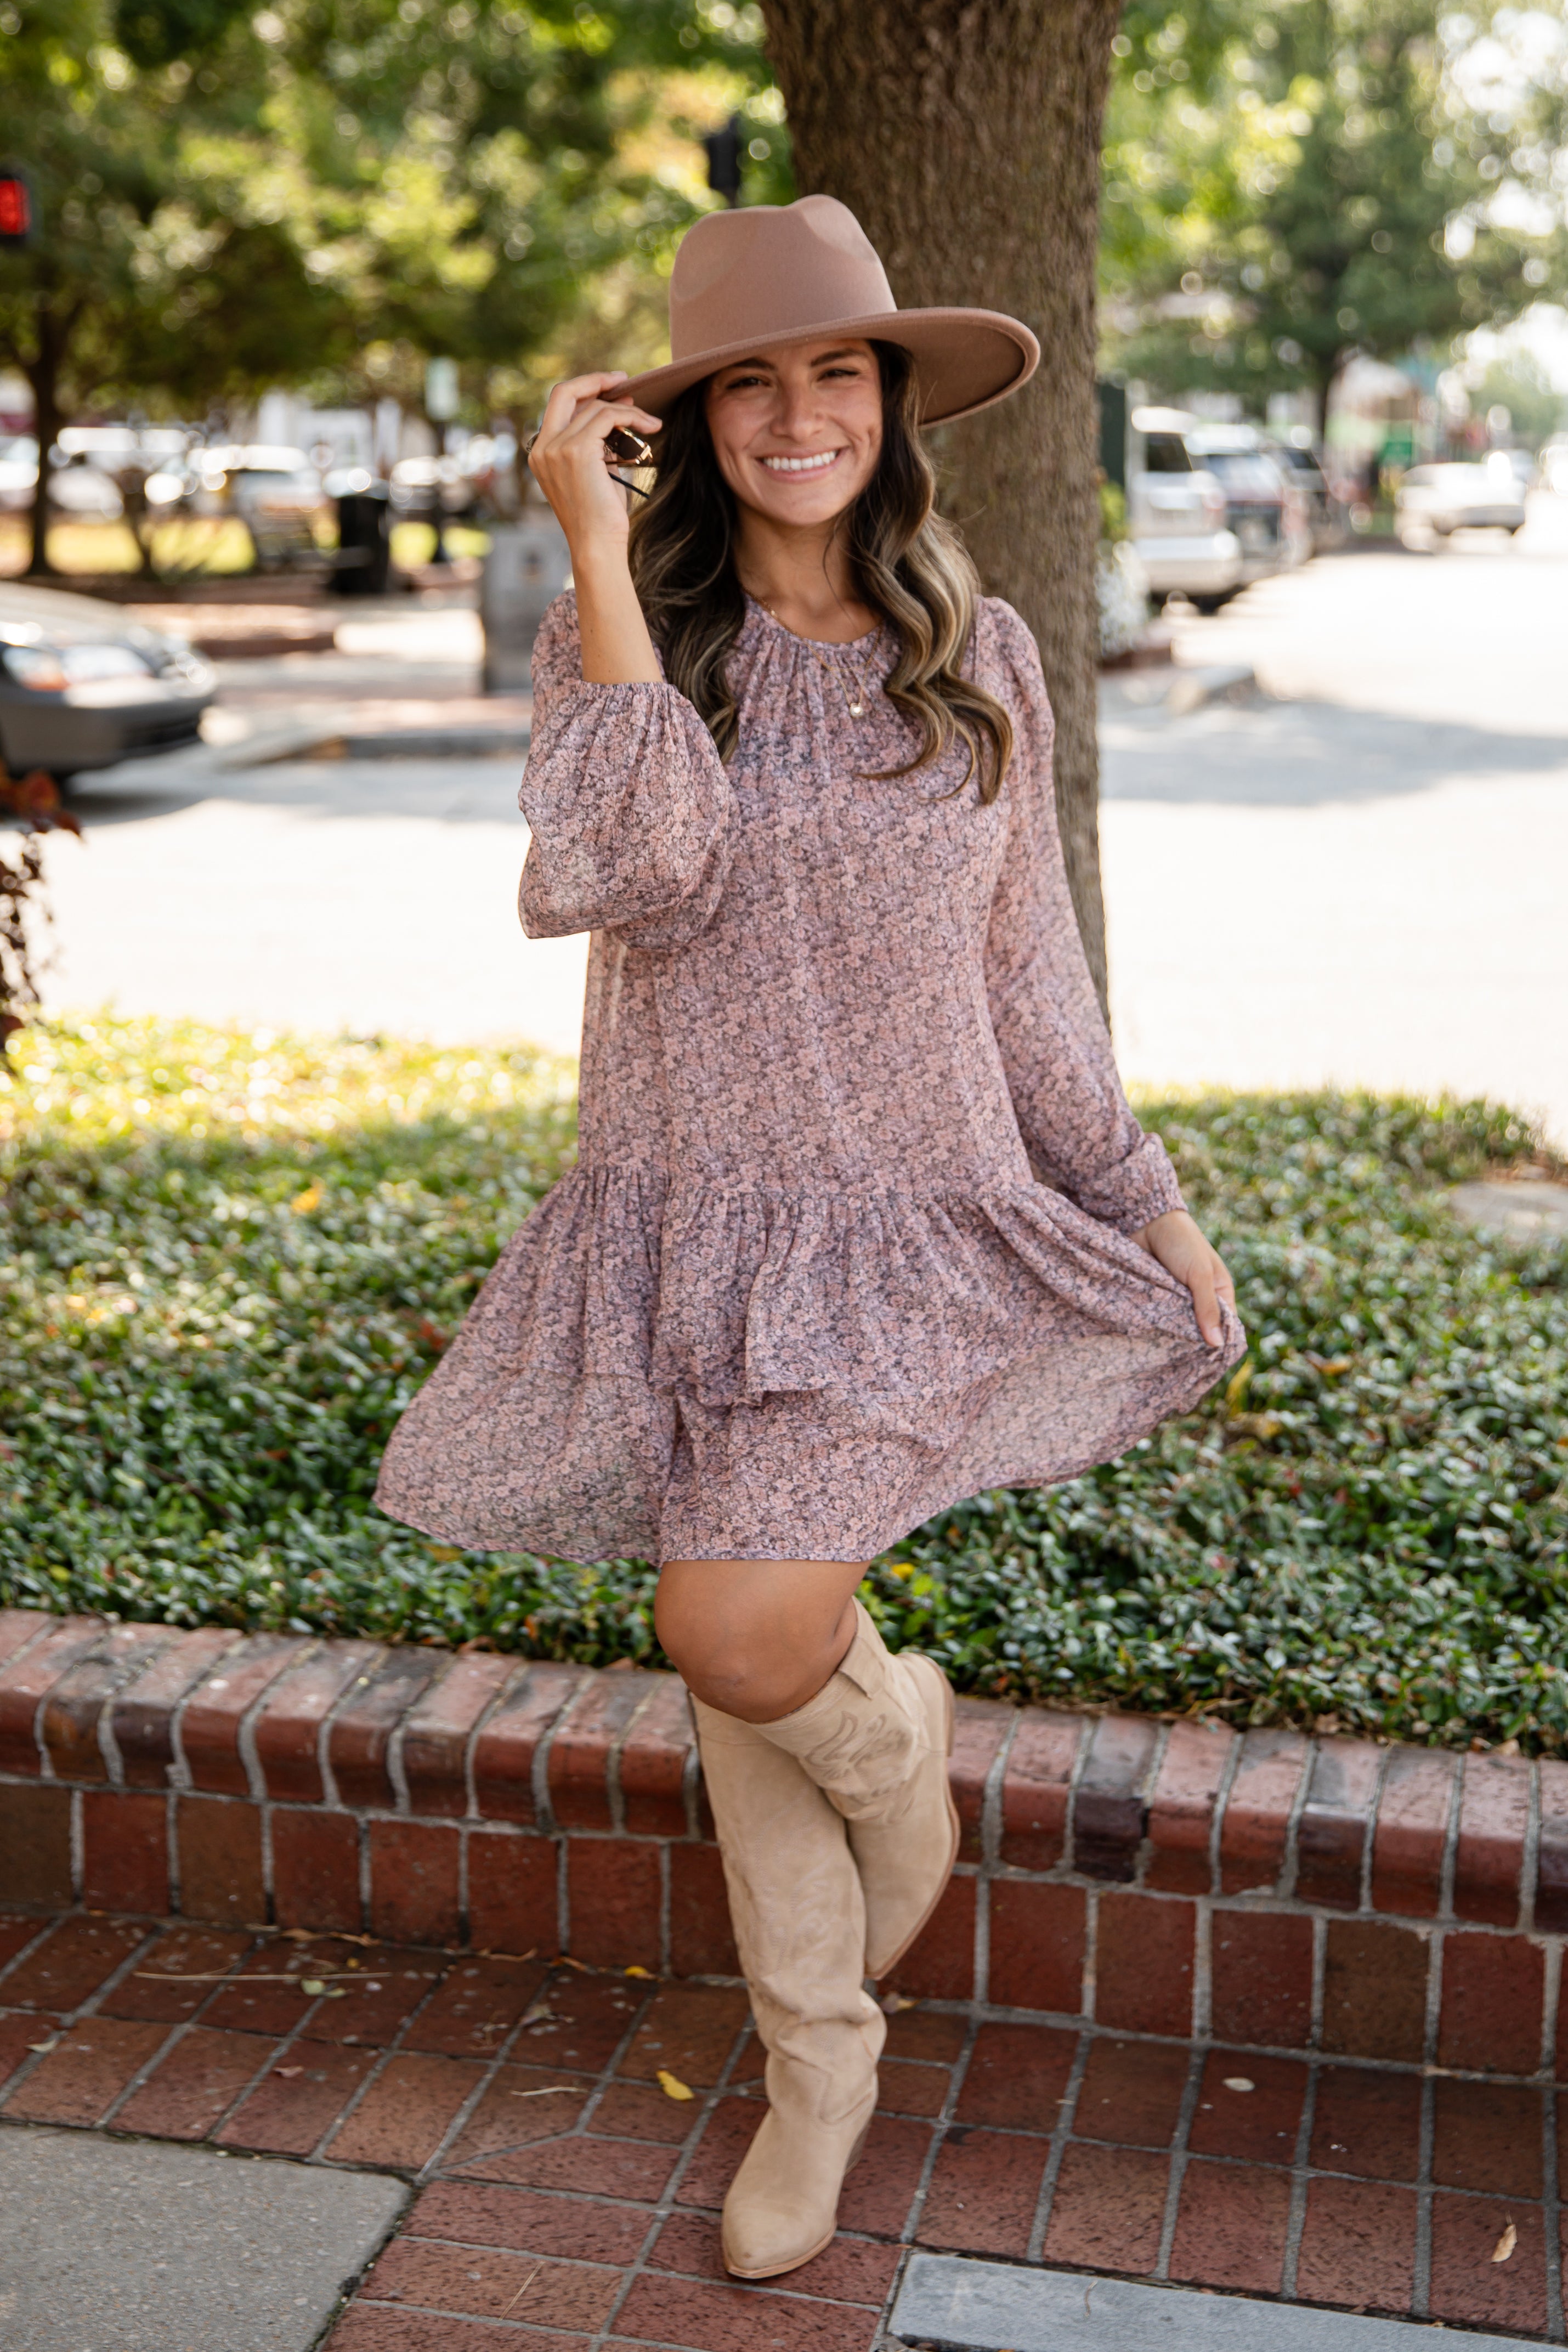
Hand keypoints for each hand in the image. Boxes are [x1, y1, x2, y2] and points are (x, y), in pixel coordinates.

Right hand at [527, 370, 661, 557]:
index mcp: (541, 452)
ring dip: (629, 411)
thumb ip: (598, 442)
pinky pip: (608, 418)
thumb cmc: (601, 518)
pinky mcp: (576, 451)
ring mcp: (556, 448)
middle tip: (625, 382)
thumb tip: (619, 409)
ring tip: (651, 423)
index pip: (558, 405)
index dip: (585, 391)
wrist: (597, 546)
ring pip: (596, 408)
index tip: (612, 389)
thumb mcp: (595, 472)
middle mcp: (543, 447)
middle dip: (596, 380)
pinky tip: (651, 428)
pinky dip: (632, 418)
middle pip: (565, 391)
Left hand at [1134, 1208, 1235, 1347]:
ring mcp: (1176, 1299)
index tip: (1206, 1362)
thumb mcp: (1200, 1275)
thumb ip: (1207, 1308)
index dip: (1217, 1342)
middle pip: (1199, 1329)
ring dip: (1170, 1334)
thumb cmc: (1182, 1243)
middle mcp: (1199, 1298)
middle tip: (1181, 1361)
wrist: (1146, 1221)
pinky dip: (1155, 1324)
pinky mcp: (1156, 1297)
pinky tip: (1149, 1338)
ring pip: (1176, 1325)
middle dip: (1191, 1341)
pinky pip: (1157, 1317)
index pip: (1224, 1325)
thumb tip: (1217, 1344)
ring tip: (1164, 1352)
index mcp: (1219, 1292)